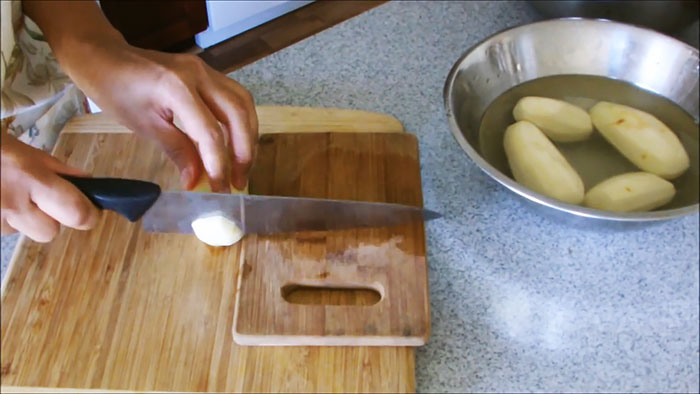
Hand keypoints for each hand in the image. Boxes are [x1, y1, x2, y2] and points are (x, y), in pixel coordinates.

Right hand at [1, 133, 100, 241]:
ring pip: (23, 233)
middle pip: (50, 232)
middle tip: (37, 198)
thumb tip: (86, 183)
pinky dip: (0, 219)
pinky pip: (1, 232)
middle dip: (49, 218)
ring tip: (4, 192)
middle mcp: (12, 204)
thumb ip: (54, 168)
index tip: (88, 209)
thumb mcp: (18, 148)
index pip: (77, 213)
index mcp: (30, 178)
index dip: (87, 214)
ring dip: (21, 218)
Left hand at [66, 41, 257, 191]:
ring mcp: (206, 70)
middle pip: (239, 114)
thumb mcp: (144, 126)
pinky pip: (235, 98)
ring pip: (243, 104)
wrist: (105, 57)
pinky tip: (234, 144)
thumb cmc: (116, 91)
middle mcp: (199, 74)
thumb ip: (177, 152)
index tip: (219, 189)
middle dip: (244, 152)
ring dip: (247, 137)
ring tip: (241, 166)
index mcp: (177, 88)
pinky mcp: (208, 73)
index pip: (210, 132)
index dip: (219, 165)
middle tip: (239, 181)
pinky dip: (239, 124)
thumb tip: (197, 182)